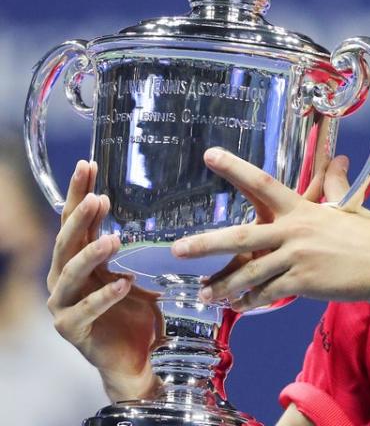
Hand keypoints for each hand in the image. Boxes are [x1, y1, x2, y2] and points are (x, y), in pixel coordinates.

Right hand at [46, 160, 161, 401]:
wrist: (136, 359)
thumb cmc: (135, 314)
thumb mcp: (135, 271)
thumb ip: (130, 245)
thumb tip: (152, 207)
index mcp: (78, 261)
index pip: (75, 220)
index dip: (78, 192)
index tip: (88, 165)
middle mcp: (64, 280)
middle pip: (65, 240)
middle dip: (79, 216)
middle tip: (96, 196)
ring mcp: (62, 305)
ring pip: (68, 273)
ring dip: (90, 254)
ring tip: (114, 239)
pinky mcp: (71, 329)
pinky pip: (85, 309)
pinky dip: (104, 295)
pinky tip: (123, 283)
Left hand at [172, 148, 369, 311]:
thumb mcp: (351, 208)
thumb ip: (335, 188)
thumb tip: (338, 162)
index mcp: (302, 209)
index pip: (261, 184)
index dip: (234, 168)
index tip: (210, 155)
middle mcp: (294, 231)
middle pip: (241, 237)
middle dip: (206, 244)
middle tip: (179, 249)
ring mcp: (297, 258)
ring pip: (250, 274)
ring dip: (225, 286)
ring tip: (206, 294)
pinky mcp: (304, 283)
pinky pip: (269, 294)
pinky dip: (253, 301)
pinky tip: (241, 306)